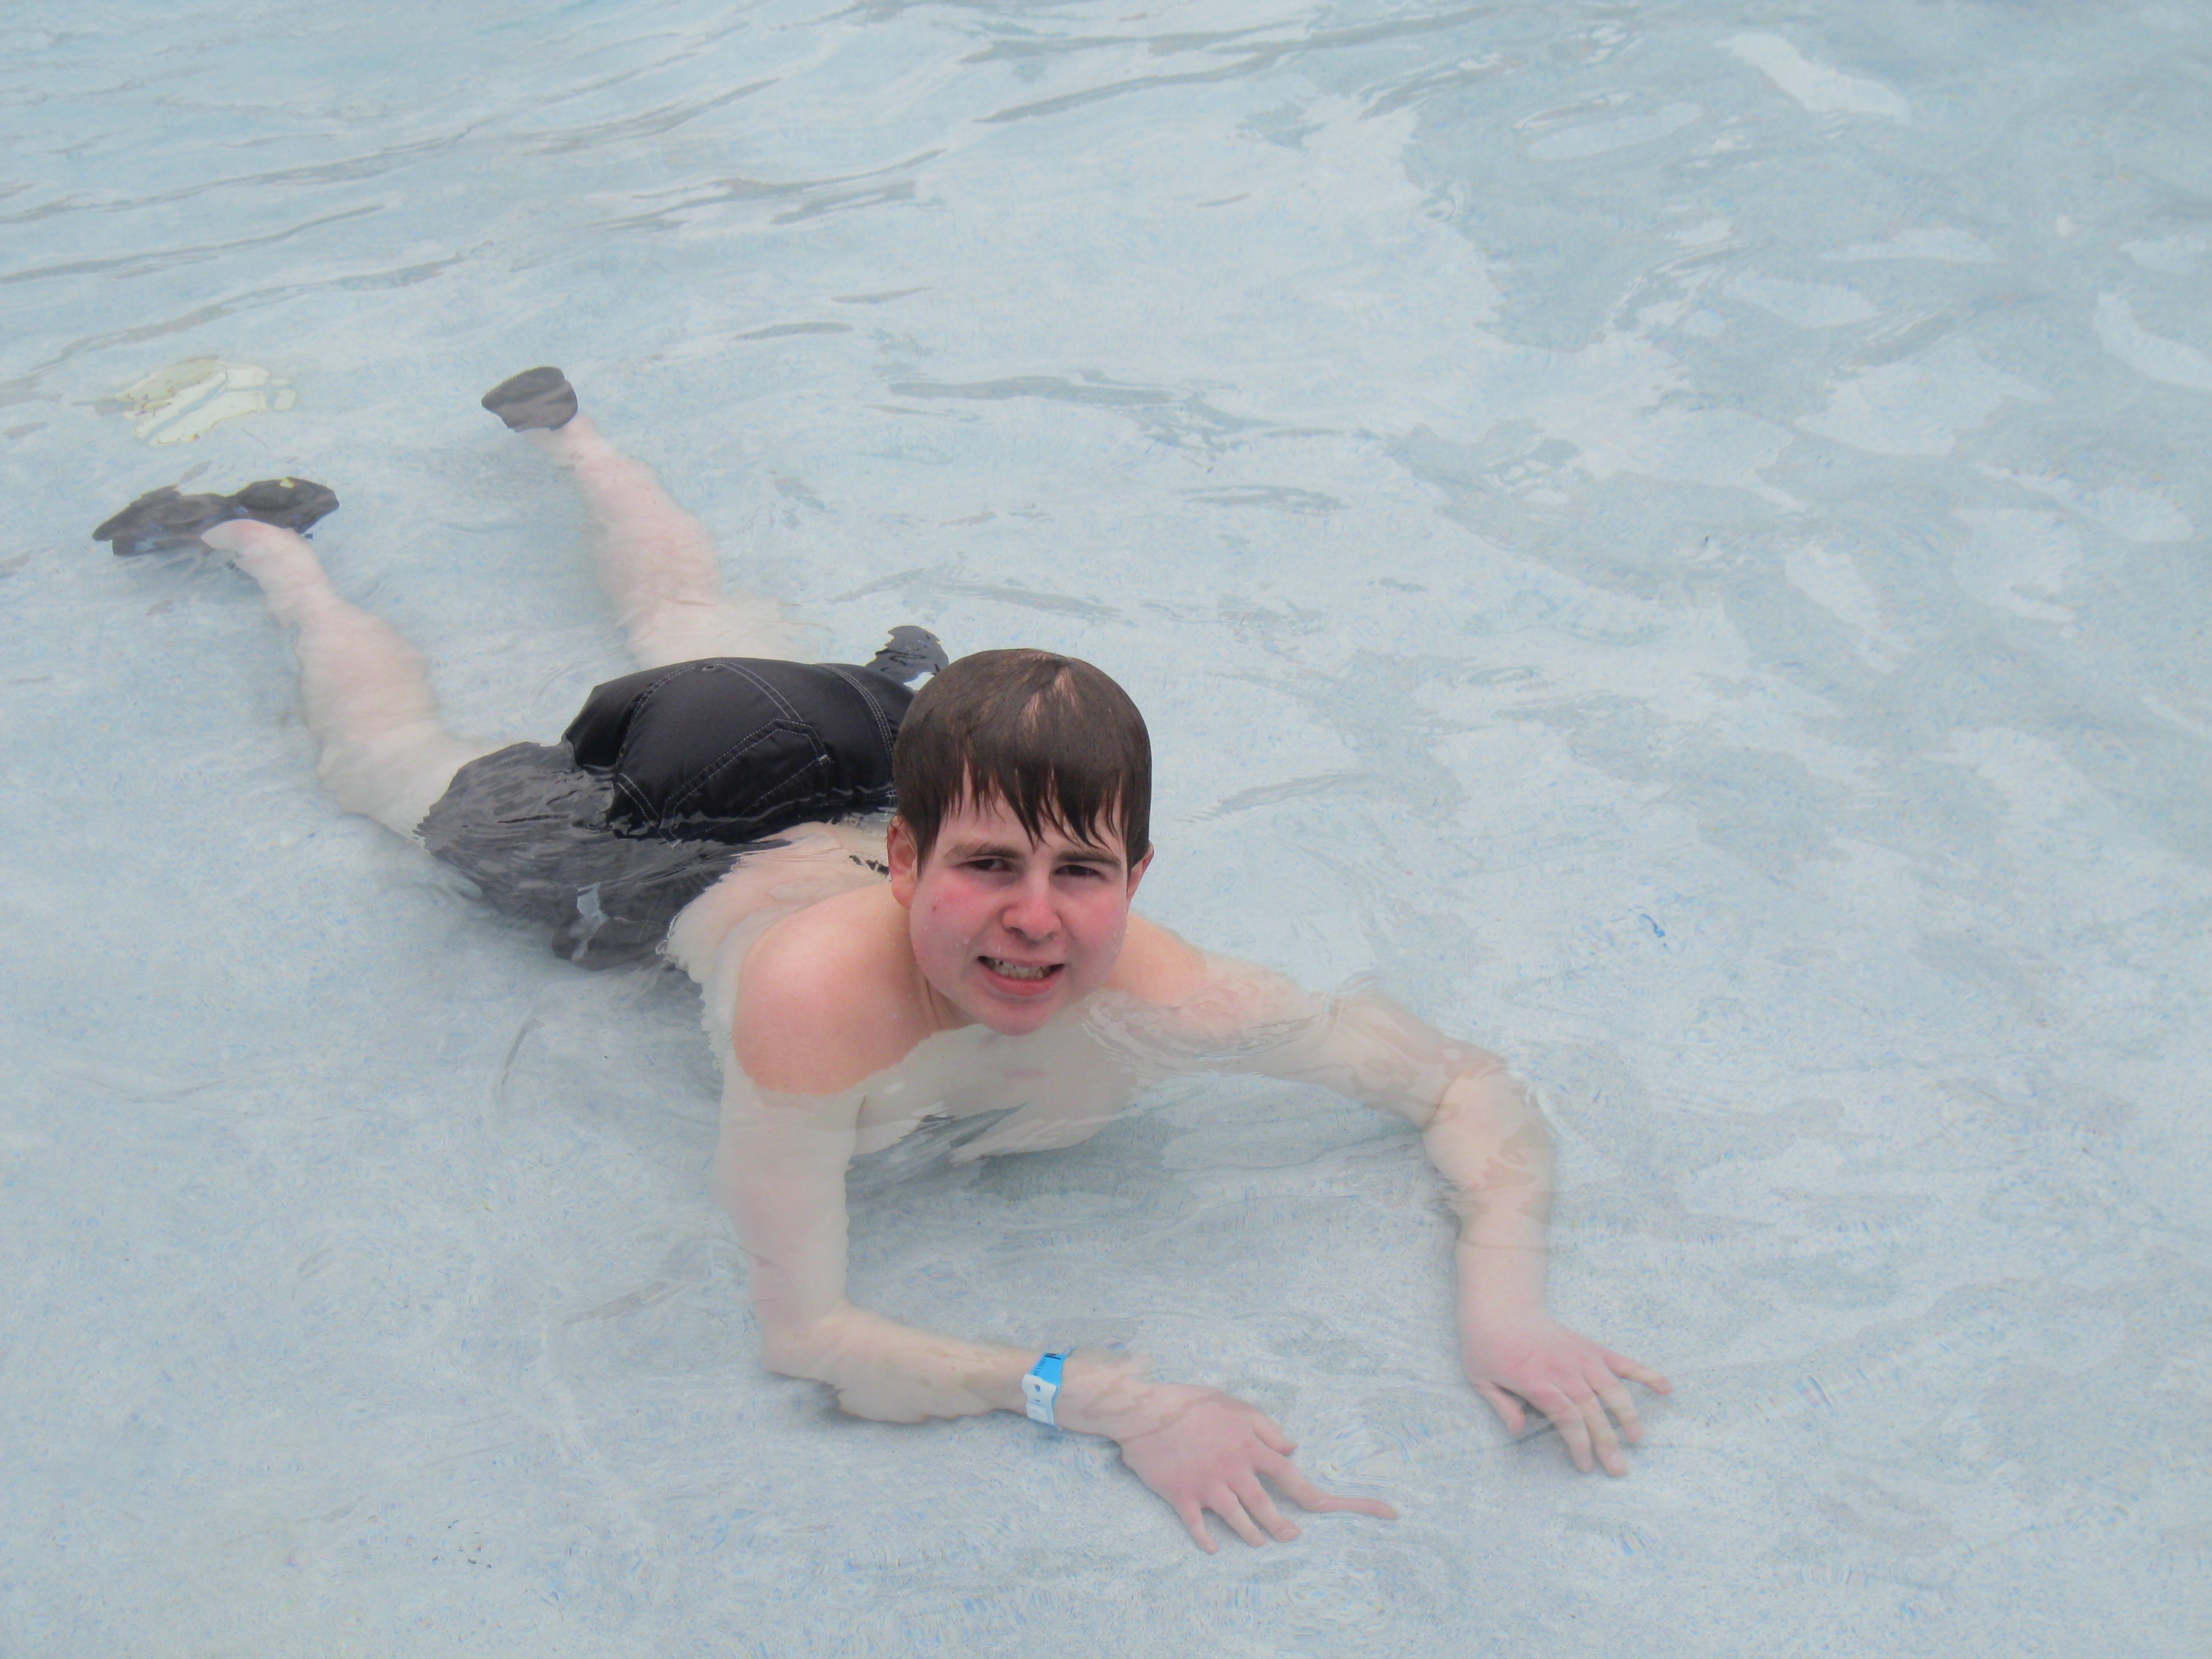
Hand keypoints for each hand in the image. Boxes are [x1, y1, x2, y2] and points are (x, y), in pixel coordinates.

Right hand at [1065, 1369, 1395, 1552]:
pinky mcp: (1181, 1496)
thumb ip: (1267, 1428)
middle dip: (1284, 1528)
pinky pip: (1200, 1527)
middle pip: (1269, 1508)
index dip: (1317, 1496)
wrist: (1144, 1410)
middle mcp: (1234, 1468)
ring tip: (1260, 1541)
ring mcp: (1208, 1485)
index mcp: (1251, 1445)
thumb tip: (1293, 1449)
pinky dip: (1209, 1540)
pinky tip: (1216, 1546)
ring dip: (1253, 1535)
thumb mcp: (1236, 1405)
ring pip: (1240, 1521)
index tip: (1334, 1507)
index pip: (1291, 1477)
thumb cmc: (1191, 1404)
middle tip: (1292, 1536)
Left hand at [1461, 1316, 1669, 1475]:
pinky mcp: (1592, 1347)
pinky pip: (1623, 1362)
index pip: (1567, 1418)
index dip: (1580, 1444)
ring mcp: (1581, 1356)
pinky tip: (1666, 1388)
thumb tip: (1517, 1432)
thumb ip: (1501, 1407)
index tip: (1585, 1466)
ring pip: (1612, 1389)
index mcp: (1537, 1380)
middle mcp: (1564, 1368)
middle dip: (1606, 1442)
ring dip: (1627, 1414)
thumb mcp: (1479, 1378)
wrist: (1500, 1305)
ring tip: (1636, 1438)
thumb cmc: (1486, 1344)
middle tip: (1618, 1469)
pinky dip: (1646, 1373)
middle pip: (1592, 1410)